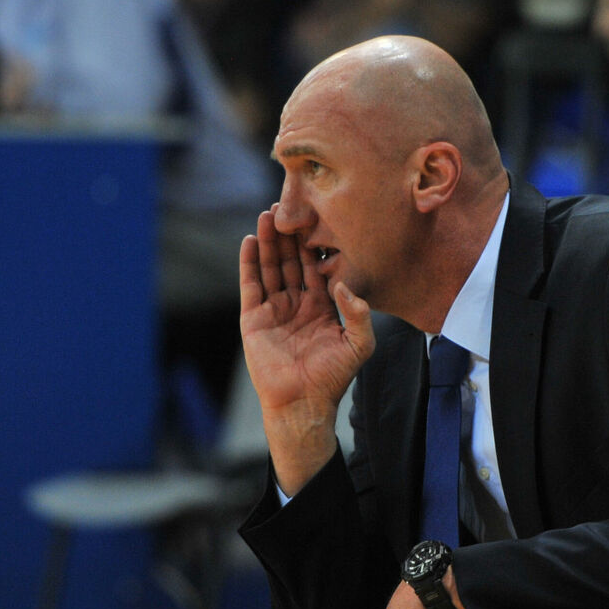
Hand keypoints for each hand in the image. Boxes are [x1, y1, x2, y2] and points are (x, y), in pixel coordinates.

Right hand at [239, 205, 374, 493]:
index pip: (317, 268)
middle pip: (291, 262)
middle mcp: (297, 304)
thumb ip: (358, 314)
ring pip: (270, 268)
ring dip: (269, 242)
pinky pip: (251, 285)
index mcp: (321, 308)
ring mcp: (274, 310)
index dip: (315, 244)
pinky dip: (250, 263)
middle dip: (290, 235)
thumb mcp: (358, 344)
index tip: (316, 218)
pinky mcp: (253, 318)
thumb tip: (345, 286)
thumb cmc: (333, 377)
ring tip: (267, 215)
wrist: (303, 403)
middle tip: (288, 206)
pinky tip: (250, 240)